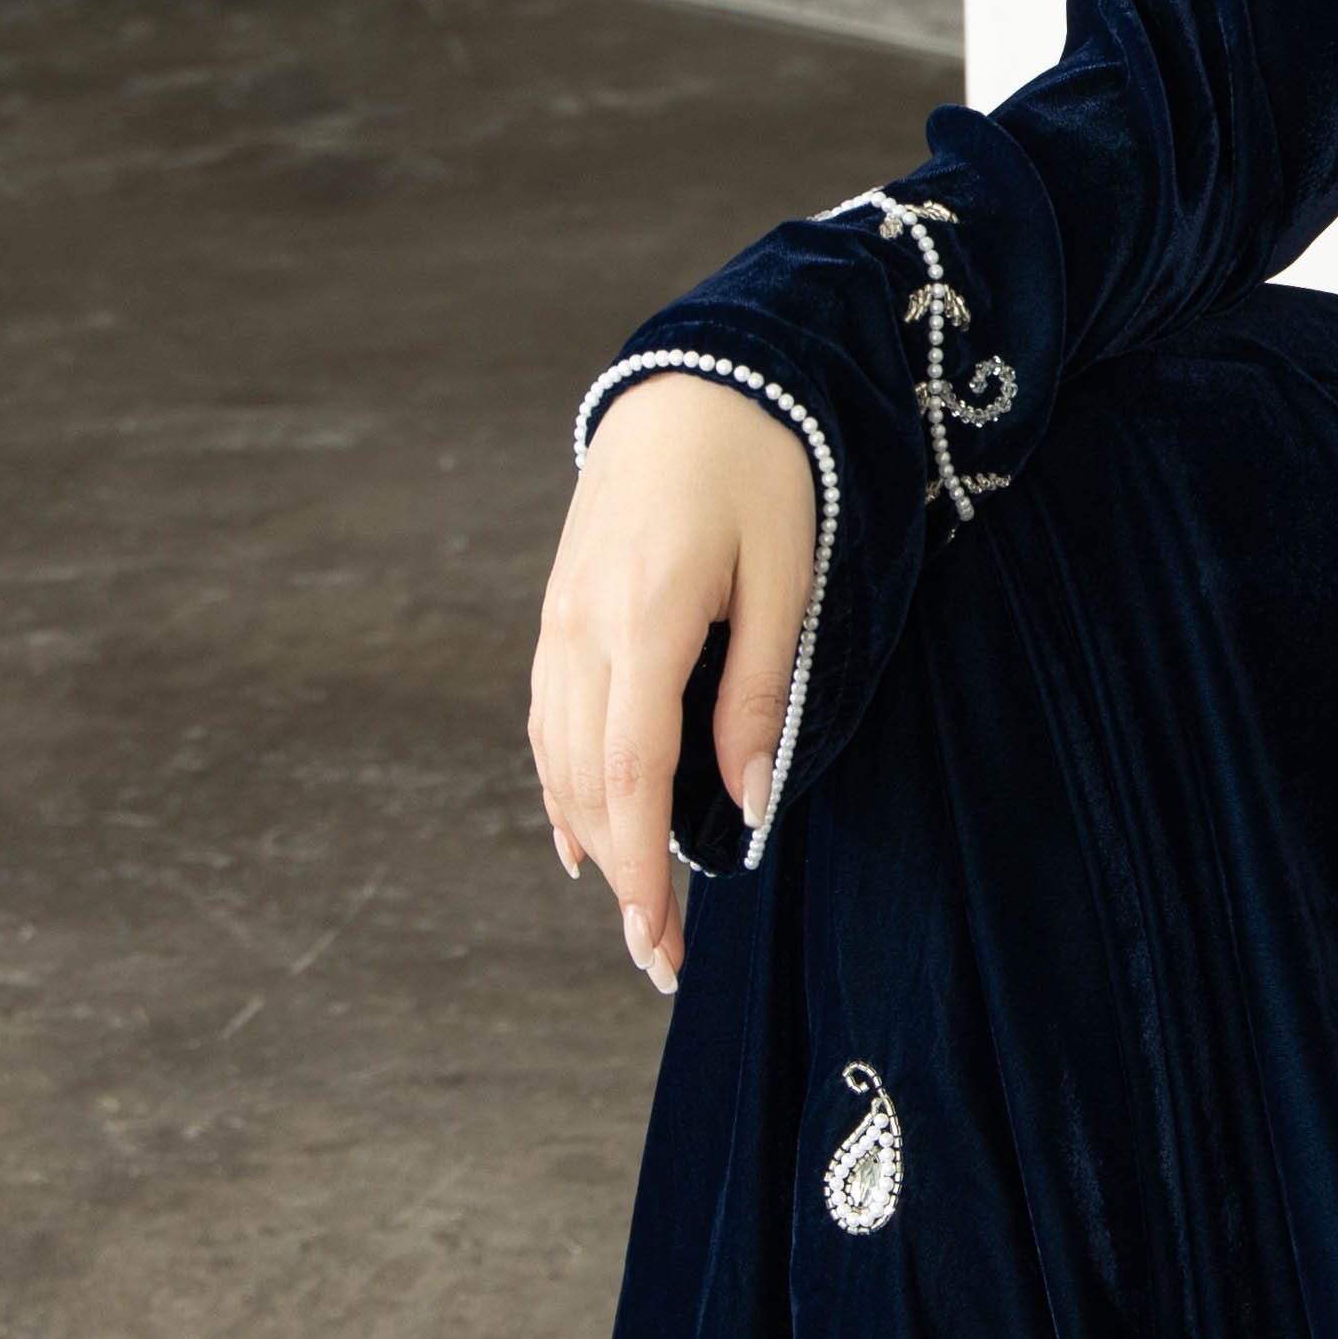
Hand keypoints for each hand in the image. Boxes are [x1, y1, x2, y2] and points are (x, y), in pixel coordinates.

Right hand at [527, 374, 817, 992]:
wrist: (698, 379)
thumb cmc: (767, 472)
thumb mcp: (788, 579)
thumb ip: (762, 694)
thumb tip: (749, 805)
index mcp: (645, 617)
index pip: (633, 775)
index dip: (644, 871)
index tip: (661, 941)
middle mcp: (582, 626)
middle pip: (588, 784)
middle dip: (622, 879)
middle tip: (663, 959)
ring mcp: (558, 618)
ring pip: (559, 758)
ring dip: (593, 841)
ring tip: (636, 913)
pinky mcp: (558, 610)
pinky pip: (548, 719)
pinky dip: (564, 786)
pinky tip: (584, 836)